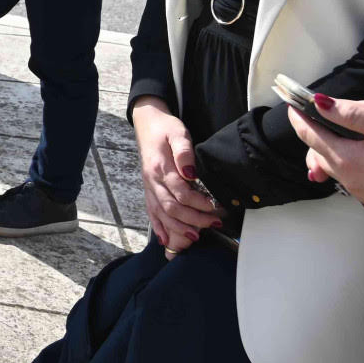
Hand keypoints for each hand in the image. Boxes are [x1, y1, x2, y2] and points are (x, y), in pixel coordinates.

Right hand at [130, 97, 223, 252]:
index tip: (216, 207)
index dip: (199, 203)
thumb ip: (184, 152)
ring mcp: (148, 187)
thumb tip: (190, 173)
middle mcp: (152, 180)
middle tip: (214, 223)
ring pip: (161, 214)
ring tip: (196, 236)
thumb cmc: (165, 128)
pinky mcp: (148, 190)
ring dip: (178, 228)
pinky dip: (159, 227)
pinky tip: (166, 239)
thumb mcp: (178, 133)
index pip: (180, 192)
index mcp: (160, 167)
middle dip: (193, 220)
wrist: (147, 123)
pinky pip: (151, 212)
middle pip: (171, 208)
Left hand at [290, 90, 363, 227]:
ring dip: (330, 148)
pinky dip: (348, 162)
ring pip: (334, 166)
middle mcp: (350, 180)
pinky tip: (363, 153)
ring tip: (338, 130)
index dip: (300, 116)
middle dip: (313, 131)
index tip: (293, 103)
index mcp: (349, 161)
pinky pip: (351, 178)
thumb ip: (354, 116)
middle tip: (315, 114)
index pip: (310, 135)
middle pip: (318, 151)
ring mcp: (362, 194)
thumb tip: (321, 103)